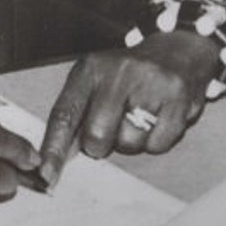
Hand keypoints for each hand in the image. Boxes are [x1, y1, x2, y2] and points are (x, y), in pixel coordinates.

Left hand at [38, 30, 217, 187]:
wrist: (178, 51)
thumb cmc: (128, 76)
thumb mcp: (95, 82)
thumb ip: (76, 116)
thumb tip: (55, 161)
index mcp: (90, 68)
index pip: (65, 114)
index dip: (54, 148)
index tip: (46, 175)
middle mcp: (119, 72)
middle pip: (97, 136)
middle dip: (101, 144)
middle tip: (112, 127)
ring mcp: (150, 83)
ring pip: (130, 144)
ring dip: (132, 141)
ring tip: (139, 117)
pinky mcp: (178, 97)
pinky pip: (158, 145)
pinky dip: (156, 141)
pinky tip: (159, 118)